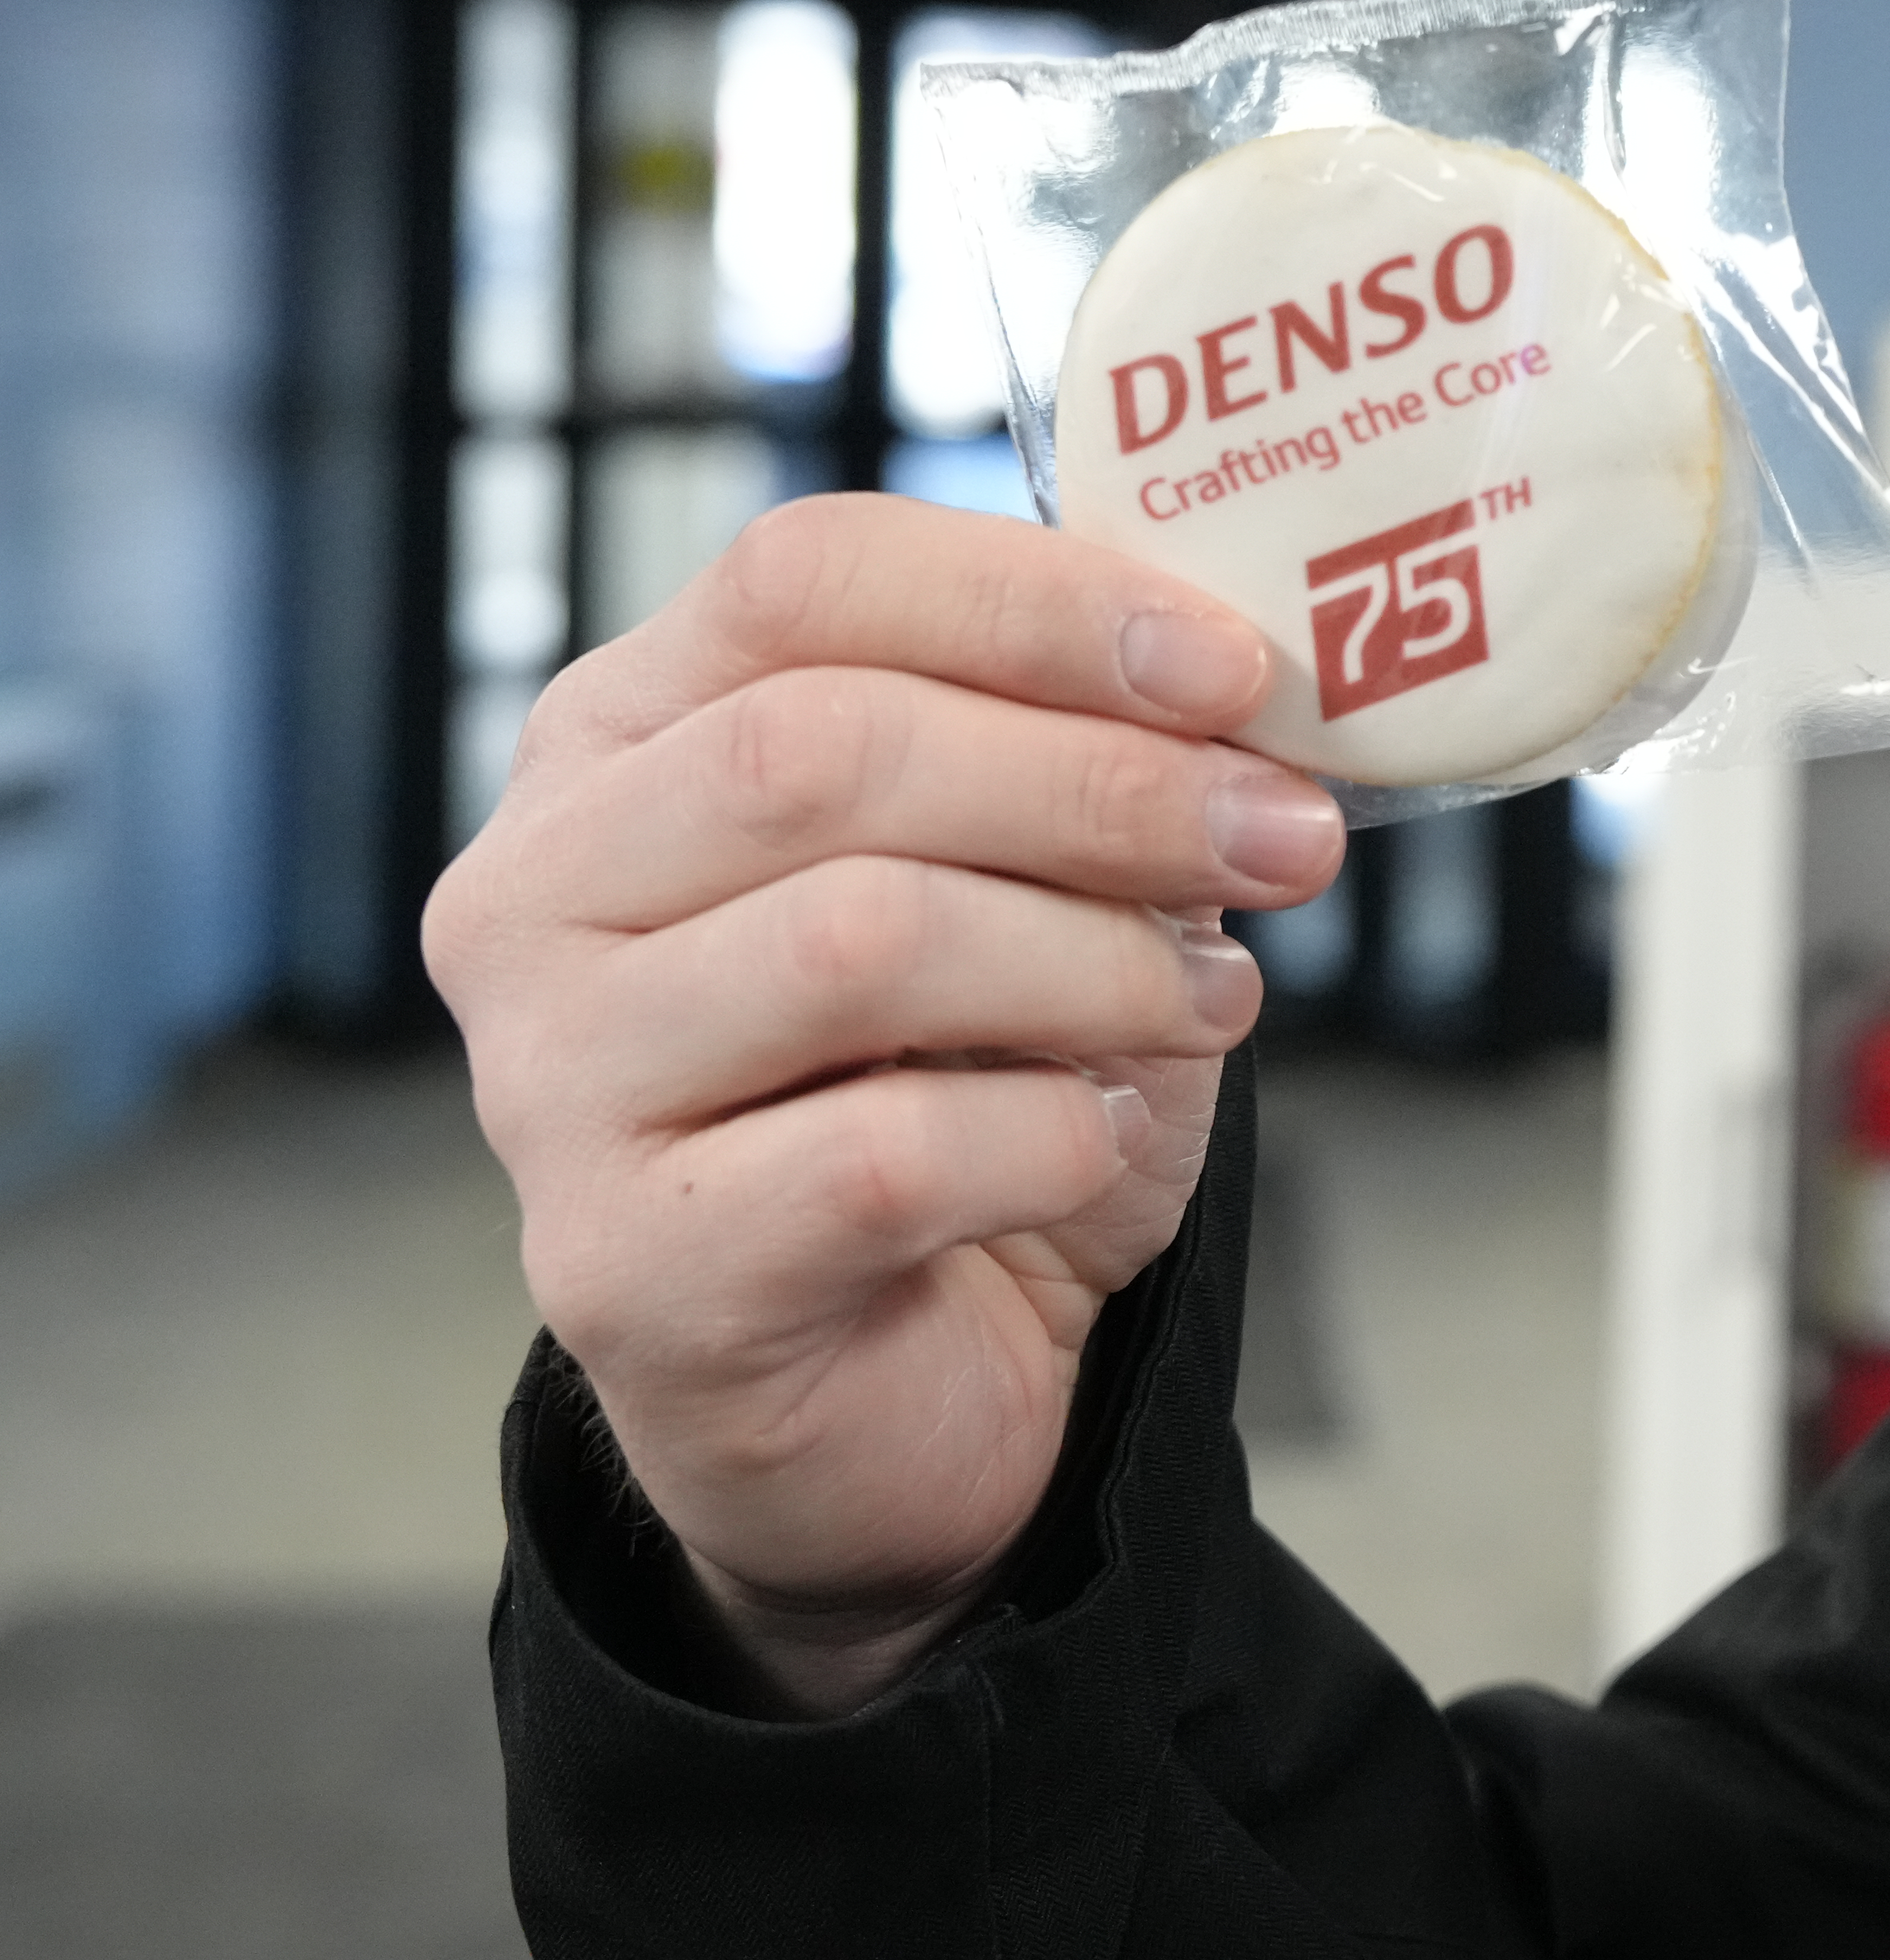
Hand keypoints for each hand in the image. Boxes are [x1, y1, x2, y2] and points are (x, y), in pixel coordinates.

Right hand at [429, 494, 1343, 1715]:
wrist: (909, 1382)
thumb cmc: (967, 1096)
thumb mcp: (1036, 886)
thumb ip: (1089, 760)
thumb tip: (1242, 688)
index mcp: (620, 742)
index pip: (798, 577)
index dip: (1035, 601)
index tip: (1233, 665)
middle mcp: (535, 893)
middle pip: (821, 750)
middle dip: (1100, 785)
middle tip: (1284, 837)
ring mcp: (550, 1084)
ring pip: (857, 941)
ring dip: (1093, 964)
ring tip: (1209, 1003)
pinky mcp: (628, 1268)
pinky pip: (886, 1156)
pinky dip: (1048, 1138)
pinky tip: (1096, 1140)